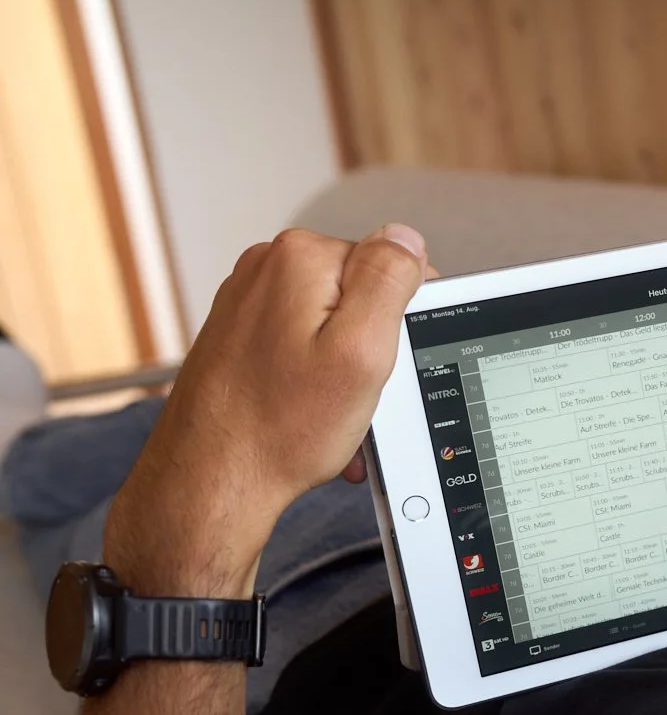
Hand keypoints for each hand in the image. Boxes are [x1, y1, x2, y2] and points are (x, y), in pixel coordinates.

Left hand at [103, 224, 428, 595]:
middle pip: (361, 296)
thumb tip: (406, 237)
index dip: (402, 324)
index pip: (392, 268)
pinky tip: (311, 414)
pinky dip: (318, 381)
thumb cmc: (279, 428)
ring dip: (347, 371)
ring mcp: (250, 300)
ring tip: (332, 412)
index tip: (383, 365)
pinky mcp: (242, 332)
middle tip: (357, 396)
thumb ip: (390, 280)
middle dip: (372, 349)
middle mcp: (268, 268)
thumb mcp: (361, 351)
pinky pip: (304, 346)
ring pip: (334, 326)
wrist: (211, 476)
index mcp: (302, 259)